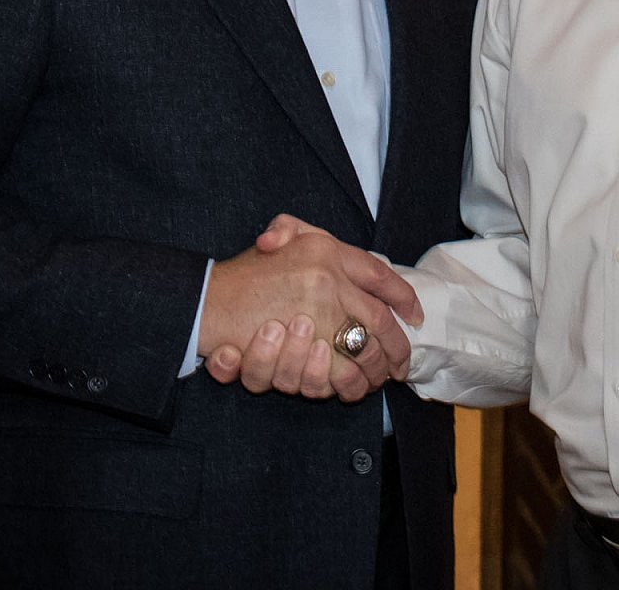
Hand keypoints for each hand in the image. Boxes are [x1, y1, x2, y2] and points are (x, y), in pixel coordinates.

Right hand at [199, 217, 420, 401]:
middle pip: (378, 319)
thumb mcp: (274, 238)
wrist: (204, 304)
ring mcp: (317, 314)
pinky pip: (339, 373)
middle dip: (396, 345)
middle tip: (402, 362)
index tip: (414, 315)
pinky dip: (350, 384)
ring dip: (375, 369)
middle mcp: (327, 279)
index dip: (402, 296)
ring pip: (363, 350)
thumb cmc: (241, 275)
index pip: (379, 273)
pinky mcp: (303, 349)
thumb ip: (293, 230)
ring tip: (381, 378)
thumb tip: (311, 239)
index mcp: (325, 250)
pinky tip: (356, 387)